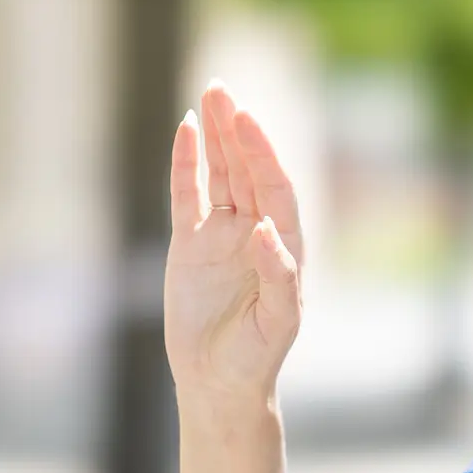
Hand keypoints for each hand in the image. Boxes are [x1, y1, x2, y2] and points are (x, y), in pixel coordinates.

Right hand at [163, 81, 307, 406]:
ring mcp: (222, 235)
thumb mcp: (278, 321)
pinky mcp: (190, 245)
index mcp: (285, 246)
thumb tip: (266, 231)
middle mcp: (256, 232)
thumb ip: (279, 276)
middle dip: (237, 132)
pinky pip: (187, 195)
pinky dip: (186, 164)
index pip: (276, 189)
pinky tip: (186, 130)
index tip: (249, 124)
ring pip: (220, 175)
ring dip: (216, 138)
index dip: (264, 155)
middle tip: (224, 90)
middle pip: (248, 171)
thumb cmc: (258, 356)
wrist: (219, 382)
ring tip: (210, 95)